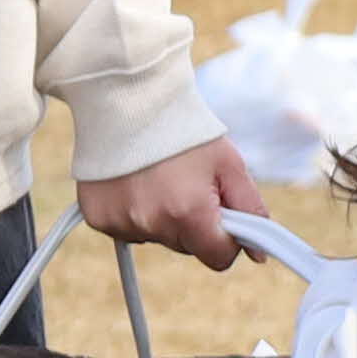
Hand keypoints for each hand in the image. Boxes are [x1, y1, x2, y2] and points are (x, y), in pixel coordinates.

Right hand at [79, 134, 267, 269]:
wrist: (129, 99)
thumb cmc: (185, 130)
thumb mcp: (229, 164)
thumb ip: (249, 209)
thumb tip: (258, 255)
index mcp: (189, 212)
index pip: (218, 258)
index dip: (226, 239)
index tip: (222, 214)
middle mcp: (152, 223)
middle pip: (185, 247)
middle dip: (193, 222)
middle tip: (187, 183)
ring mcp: (120, 223)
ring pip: (156, 237)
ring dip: (162, 217)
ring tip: (158, 177)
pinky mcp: (98, 218)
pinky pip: (126, 229)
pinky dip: (134, 212)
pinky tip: (135, 181)